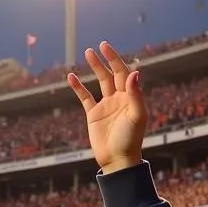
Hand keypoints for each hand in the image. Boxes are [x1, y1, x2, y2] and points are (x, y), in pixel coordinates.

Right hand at [68, 42, 147, 174]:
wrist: (118, 160)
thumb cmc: (131, 139)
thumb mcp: (136, 116)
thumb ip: (135, 94)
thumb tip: (134, 72)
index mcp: (131, 97)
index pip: (124, 73)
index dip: (116, 59)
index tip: (106, 48)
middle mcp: (119, 98)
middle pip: (112, 74)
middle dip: (106, 60)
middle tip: (98, 46)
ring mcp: (106, 105)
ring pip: (99, 82)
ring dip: (94, 67)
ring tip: (87, 53)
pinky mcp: (94, 115)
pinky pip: (85, 97)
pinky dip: (78, 87)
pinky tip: (71, 76)